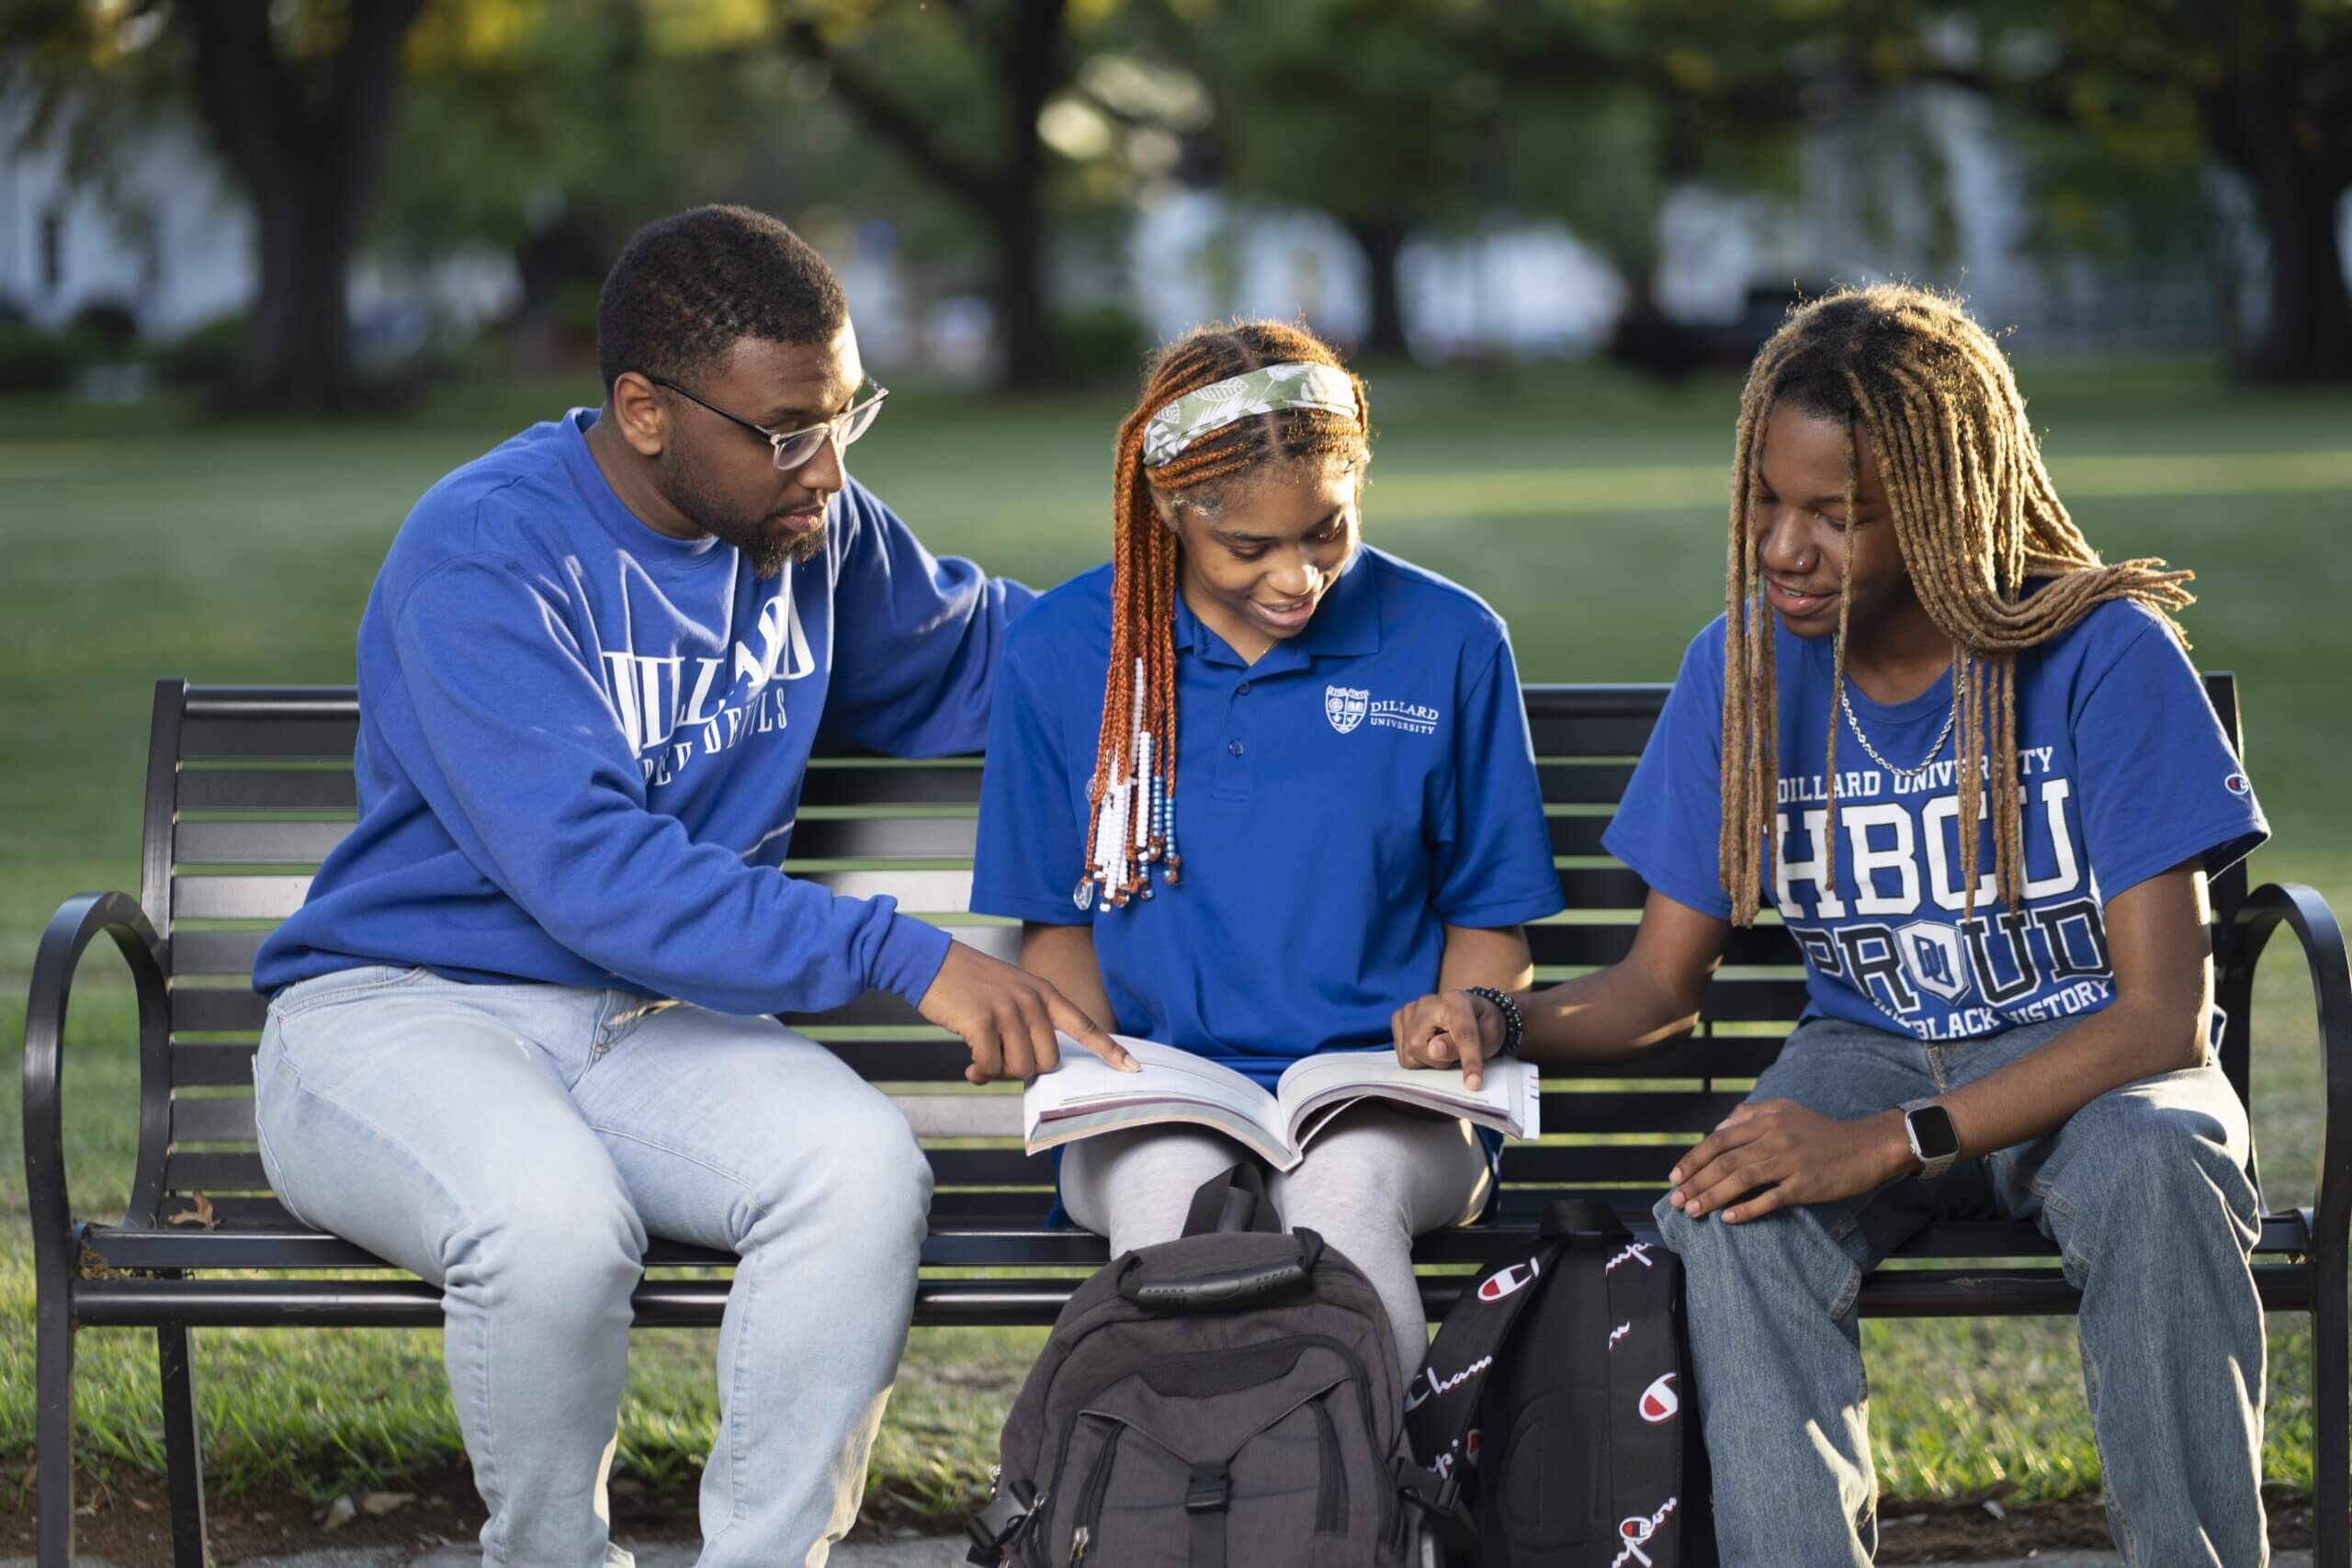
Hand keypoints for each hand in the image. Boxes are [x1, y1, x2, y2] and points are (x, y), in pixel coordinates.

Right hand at [917, 940, 1136, 1084]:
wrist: (930, 961)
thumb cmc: (968, 984)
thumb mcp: (1009, 991)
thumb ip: (1028, 1022)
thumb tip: (1033, 1064)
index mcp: (1044, 992)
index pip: (1085, 1025)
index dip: (1109, 1050)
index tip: (1132, 1069)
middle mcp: (1032, 999)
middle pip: (1048, 1061)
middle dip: (1023, 1069)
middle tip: (999, 1059)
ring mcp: (1008, 1008)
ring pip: (1021, 1067)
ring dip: (998, 1072)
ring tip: (980, 1058)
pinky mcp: (982, 1020)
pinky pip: (991, 1066)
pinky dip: (980, 1073)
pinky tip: (969, 1065)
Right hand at [1389, 989, 1502, 1091]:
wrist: (1469, 1011)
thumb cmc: (1481, 1024)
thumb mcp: (1489, 1036)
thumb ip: (1469, 1043)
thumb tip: (1434, 1050)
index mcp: (1457, 1001)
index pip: (1462, 1034)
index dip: (1469, 1061)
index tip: (1473, 1084)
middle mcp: (1428, 1002)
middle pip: (1422, 1047)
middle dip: (1440, 1062)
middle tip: (1455, 1055)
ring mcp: (1409, 1009)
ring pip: (1409, 1053)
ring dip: (1429, 1061)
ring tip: (1443, 1048)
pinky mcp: (1398, 1018)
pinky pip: (1401, 1054)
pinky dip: (1417, 1058)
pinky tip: (1428, 1045)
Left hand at [1665, 1101, 1914, 1223]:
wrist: (1866, 1147)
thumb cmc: (1822, 1130)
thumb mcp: (1786, 1110)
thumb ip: (1750, 1113)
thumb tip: (1719, 1127)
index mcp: (1766, 1120)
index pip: (1719, 1140)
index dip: (1694, 1159)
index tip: (1675, 1176)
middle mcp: (1774, 1138)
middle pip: (1724, 1161)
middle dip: (1696, 1182)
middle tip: (1676, 1200)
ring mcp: (1790, 1162)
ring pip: (1741, 1180)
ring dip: (1712, 1197)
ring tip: (1693, 1211)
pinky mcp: (1805, 1185)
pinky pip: (1770, 1199)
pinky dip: (1747, 1209)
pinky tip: (1728, 1219)